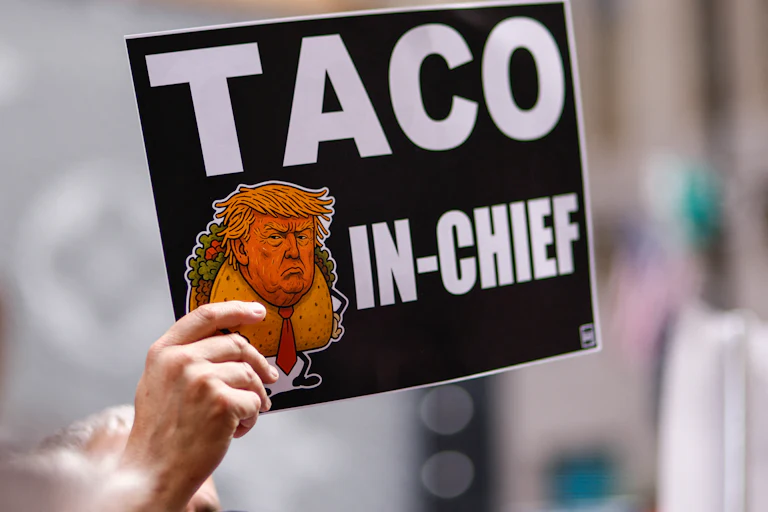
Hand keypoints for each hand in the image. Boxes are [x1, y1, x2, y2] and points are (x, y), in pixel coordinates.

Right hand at [120, 301, 277, 511]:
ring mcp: (202, 379)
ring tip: (243, 417)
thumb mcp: (160, 383)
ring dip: (254, 397)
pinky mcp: (222, 402)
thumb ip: (185, 357)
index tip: (257, 311)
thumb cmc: (160, 431)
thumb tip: (229, 341)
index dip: (235, 309)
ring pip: (249, 374)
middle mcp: (182, 360)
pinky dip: (251, 418)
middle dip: (257, 362)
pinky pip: (254, 401)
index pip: (206, 316)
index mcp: (164, 352)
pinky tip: (235, 432)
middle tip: (270, 378)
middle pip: (236, 344)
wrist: (154, 472)